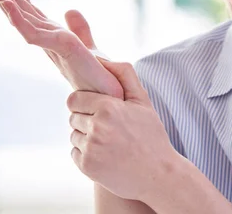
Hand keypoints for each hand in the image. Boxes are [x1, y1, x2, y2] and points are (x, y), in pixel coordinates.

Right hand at [0, 0, 123, 98]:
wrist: (109, 94)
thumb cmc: (98, 75)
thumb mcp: (87, 45)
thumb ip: (79, 28)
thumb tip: (70, 10)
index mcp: (50, 33)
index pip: (29, 5)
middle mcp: (45, 37)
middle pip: (18, 5)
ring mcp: (49, 43)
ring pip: (18, 16)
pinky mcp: (59, 49)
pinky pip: (32, 32)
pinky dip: (19, 18)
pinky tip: (8, 3)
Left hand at [67, 58, 179, 201]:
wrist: (159, 174)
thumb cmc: (151, 135)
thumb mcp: (143, 101)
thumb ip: (124, 75)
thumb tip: (101, 58)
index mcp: (108, 107)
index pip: (74, 99)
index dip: (84, 103)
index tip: (97, 109)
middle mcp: (96, 127)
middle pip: (72, 117)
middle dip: (86, 120)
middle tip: (109, 128)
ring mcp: (90, 148)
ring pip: (73, 135)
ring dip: (86, 137)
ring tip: (110, 143)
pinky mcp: (86, 166)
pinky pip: (75, 153)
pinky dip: (87, 154)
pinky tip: (107, 156)